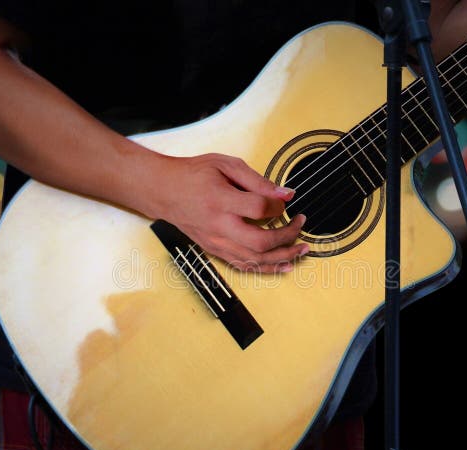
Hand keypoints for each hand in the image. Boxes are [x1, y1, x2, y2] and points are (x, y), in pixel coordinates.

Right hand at [149, 153, 307, 272]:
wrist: (165, 191)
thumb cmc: (194, 175)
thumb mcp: (226, 164)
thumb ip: (257, 180)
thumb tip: (285, 194)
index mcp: (220, 200)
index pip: (258, 208)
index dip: (277, 205)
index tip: (284, 199)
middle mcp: (218, 226)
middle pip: (260, 242)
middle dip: (287, 236)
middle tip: (300, 224)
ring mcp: (216, 242)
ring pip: (255, 260)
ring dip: (283, 256)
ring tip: (302, 249)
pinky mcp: (216, 250)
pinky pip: (244, 265)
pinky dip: (267, 268)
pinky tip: (283, 264)